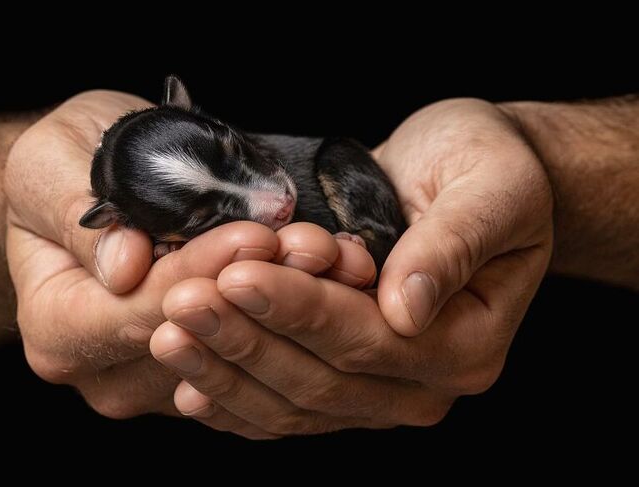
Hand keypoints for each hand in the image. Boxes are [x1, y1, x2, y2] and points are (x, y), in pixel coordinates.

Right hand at [5, 92, 374, 419]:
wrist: (86, 194)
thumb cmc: (65, 170)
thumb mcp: (51, 163)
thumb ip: (77, 214)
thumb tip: (123, 266)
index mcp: (56, 331)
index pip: (138, 313)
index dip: (202, 275)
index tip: (254, 235)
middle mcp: (108, 372)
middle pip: (197, 341)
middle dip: (262, 290)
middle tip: (314, 245)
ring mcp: (160, 380)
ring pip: (240, 352)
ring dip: (293, 303)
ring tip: (334, 256)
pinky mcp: (206, 370)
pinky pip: (258, 351)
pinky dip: (298, 314)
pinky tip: (335, 275)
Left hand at [150, 99, 553, 435]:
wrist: (469, 176)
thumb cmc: (489, 169)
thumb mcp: (492, 189)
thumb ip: (453, 245)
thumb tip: (405, 307)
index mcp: (466, 342)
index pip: (366, 339)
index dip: (298, 310)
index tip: (237, 275)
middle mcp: (423, 382)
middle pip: (321, 380)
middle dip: (246, 341)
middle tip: (182, 302)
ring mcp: (382, 389)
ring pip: (293, 404)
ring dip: (225, 371)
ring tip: (167, 334)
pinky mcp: (346, 378)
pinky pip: (284, 406)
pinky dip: (234, 398)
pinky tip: (188, 384)